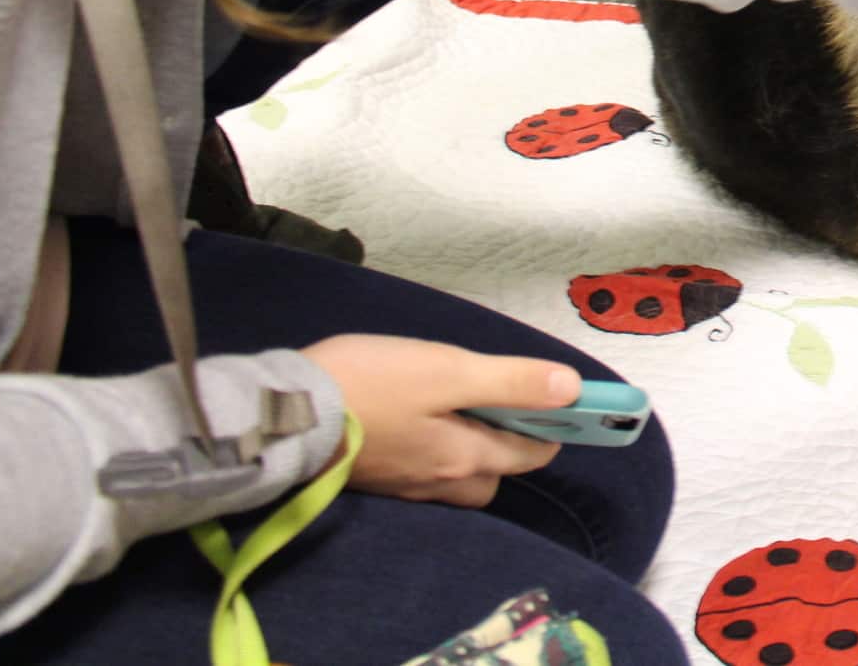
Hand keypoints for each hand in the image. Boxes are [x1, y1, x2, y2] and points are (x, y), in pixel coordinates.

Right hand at [300, 334, 577, 506]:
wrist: (285, 414)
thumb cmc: (372, 385)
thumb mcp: (449, 371)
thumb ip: (511, 382)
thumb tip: (571, 389)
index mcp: (464, 458)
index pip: (528, 455)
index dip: (551, 431)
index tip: (562, 407)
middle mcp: (437, 482)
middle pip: (492, 477)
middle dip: (508, 450)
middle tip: (504, 407)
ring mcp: (401, 485)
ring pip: (454, 481)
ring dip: (469, 455)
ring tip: (461, 412)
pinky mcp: (372, 477)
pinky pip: (420, 475)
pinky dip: (433, 454)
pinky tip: (418, 424)